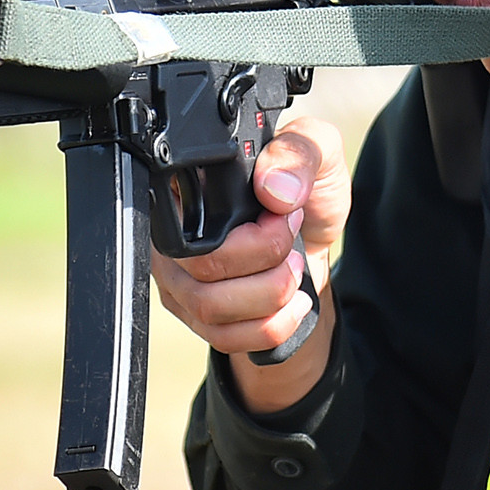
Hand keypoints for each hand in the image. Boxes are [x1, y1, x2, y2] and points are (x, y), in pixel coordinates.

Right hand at [150, 116, 350, 413]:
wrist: (316, 237)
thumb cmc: (306, 189)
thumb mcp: (318, 151)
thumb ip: (298, 152)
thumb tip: (272, 189)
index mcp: (188, 186)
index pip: (182, 216)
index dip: (242, 228)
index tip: (282, 214)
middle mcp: (171, 234)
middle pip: (199, 267)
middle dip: (265, 259)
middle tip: (293, 239)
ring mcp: (179, 279)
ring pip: (209, 308)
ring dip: (270, 294)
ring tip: (295, 269)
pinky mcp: (196, 317)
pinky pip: (224, 338)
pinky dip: (271, 326)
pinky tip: (293, 304)